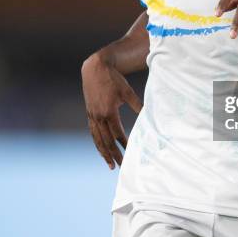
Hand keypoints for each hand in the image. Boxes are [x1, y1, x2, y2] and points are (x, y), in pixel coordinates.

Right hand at [81, 52, 142, 168]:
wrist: (95, 69)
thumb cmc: (114, 79)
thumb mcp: (127, 92)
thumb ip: (137, 105)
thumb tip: (148, 114)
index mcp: (109, 112)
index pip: (117, 134)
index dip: (125, 144)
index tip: (132, 152)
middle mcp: (98, 117)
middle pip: (106, 141)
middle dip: (114, 155)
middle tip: (121, 167)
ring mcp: (92, 116)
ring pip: (98, 139)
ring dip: (104, 153)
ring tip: (110, 165)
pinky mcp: (89, 114)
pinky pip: (93, 132)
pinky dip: (97, 143)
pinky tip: (101, 149)